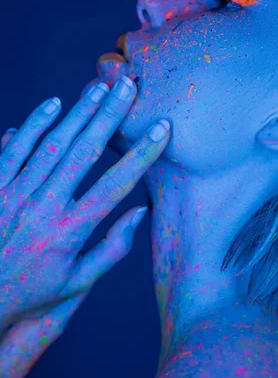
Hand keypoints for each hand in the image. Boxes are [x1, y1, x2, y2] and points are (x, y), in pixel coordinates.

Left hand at [0, 77, 169, 377]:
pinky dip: (34, 123)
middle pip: (84, 151)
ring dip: (78, 112)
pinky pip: (14, 147)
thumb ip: (112, 249)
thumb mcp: (75, 283)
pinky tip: (53, 105)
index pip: (114, 185)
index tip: (161, 129)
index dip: (141, 154)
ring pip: (52, 143)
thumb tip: (139, 213)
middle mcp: (43, 206)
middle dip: (110, 115)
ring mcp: (14, 193)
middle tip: (128, 86)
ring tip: (99, 88)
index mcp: (69, 230)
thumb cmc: (29, 290)